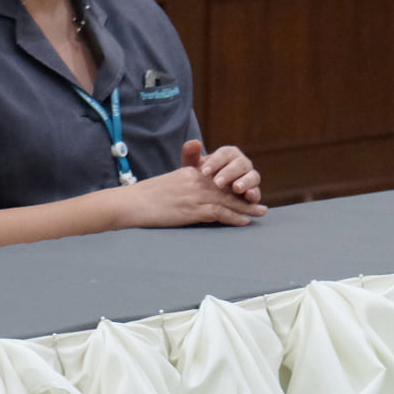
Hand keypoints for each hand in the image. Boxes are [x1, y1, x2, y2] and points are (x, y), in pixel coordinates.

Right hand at [120, 151, 266, 228]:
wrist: (131, 202)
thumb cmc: (145, 196)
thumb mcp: (167, 183)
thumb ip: (184, 184)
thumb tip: (192, 195)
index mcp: (190, 172)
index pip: (219, 179)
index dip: (235, 186)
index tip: (246, 193)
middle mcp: (196, 181)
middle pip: (228, 189)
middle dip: (246, 197)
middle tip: (261, 204)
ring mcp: (195, 195)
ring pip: (227, 200)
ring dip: (246, 208)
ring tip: (260, 212)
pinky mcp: (192, 209)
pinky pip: (219, 212)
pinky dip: (233, 217)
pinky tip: (243, 221)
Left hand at [181, 139, 263, 203]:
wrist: (206, 193)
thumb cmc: (200, 176)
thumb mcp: (193, 166)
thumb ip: (190, 154)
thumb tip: (195, 142)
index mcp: (228, 154)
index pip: (225, 154)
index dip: (215, 162)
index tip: (204, 172)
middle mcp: (242, 164)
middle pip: (240, 164)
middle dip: (229, 173)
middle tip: (217, 183)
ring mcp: (250, 178)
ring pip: (253, 176)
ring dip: (245, 182)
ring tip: (236, 188)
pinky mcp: (254, 193)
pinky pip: (257, 192)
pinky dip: (255, 194)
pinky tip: (249, 196)